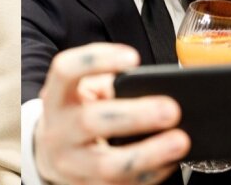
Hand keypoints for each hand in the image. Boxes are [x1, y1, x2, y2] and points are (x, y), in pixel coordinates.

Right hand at [34, 43, 189, 184]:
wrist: (51, 153)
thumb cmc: (79, 112)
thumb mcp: (86, 92)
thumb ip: (114, 84)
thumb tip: (159, 88)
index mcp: (57, 97)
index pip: (65, 71)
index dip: (96, 60)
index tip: (132, 57)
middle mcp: (57, 131)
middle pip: (90, 122)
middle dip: (135, 116)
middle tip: (171, 110)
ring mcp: (69, 165)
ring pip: (107, 166)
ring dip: (149, 153)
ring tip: (179, 141)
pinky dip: (150, 174)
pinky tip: (170, 161)